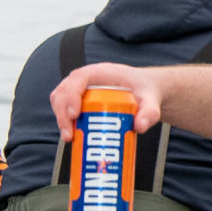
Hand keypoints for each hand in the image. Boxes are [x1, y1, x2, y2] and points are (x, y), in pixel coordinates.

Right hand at [51, 61, 165, 135]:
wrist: (144, 89)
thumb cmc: (145, 91)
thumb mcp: (151, 102)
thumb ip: (150, 114)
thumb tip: (139, 127)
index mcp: (101, 72)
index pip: (79, 78)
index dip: (72, 95)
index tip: (75, 115)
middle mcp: (86, 78)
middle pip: (64, 91)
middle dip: (63, 114)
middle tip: (70, 135)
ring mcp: (79, 87)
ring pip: (60, 100)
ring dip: (61, 119)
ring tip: (70, 138)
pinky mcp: (78, 97)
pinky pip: (64, 107)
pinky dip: (64, 121)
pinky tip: (71, 135)